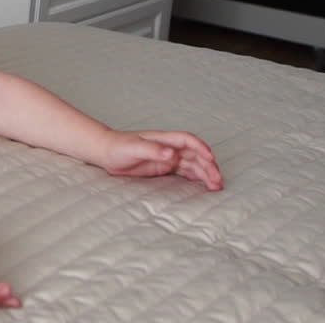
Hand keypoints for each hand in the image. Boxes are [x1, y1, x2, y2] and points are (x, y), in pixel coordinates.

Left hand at [100, 130, 223, 190]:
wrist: (106, 152)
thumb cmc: (118, 146)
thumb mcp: (133, 148)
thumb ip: (152, 149)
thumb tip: (171, 153)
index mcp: (164, 139)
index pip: (188, 140)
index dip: (201, 148)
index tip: (211, 158)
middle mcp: (169, 147)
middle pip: (195, 155)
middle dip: (208, 166)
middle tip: (217, 181)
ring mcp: (168, 157)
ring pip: (193, 165)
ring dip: (206, 174)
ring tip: (216, 186)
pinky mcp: (165, 167)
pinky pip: (185, 172)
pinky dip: (197, 178)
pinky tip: (205, 186)